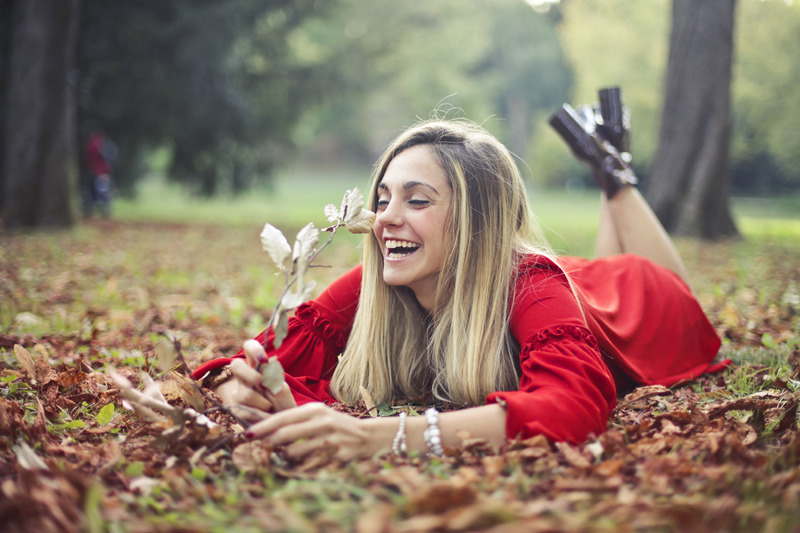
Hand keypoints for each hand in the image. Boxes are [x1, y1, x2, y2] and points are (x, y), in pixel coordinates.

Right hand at [214, 357, 295, 422]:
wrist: (281, 427)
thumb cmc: (282, 404)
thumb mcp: (283, 390)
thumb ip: (276, 381)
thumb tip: (267, 375)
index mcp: (257, 367)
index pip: (250, 347)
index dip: (253, 349)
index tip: (264, 359)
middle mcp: (244, 378)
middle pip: (236, 365)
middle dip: (251, 375)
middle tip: (264, 385)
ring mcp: (238, 393)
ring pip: (245, 393)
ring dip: (262, 401)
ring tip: (270, 407)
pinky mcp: (235, 410)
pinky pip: (245, 411)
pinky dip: (260, 415)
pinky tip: (265, 416)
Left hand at [245, 403, 372, 461]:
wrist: (367, 435)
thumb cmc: (335, 425)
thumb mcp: (317, 415)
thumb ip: (294, 421)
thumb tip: (264, 430)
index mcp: (314, 410)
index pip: (283, 417)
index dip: (263, 426)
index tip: (247, 433)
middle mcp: (322, 422)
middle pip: (285, 435)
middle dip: (269, 444)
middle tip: (261, 450)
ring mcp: (330, 439)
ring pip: (294, 454)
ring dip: (286, 459)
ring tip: (289, 457)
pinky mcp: (336, 455)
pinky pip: (308, 466)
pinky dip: (300, 468)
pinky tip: (303, 464)